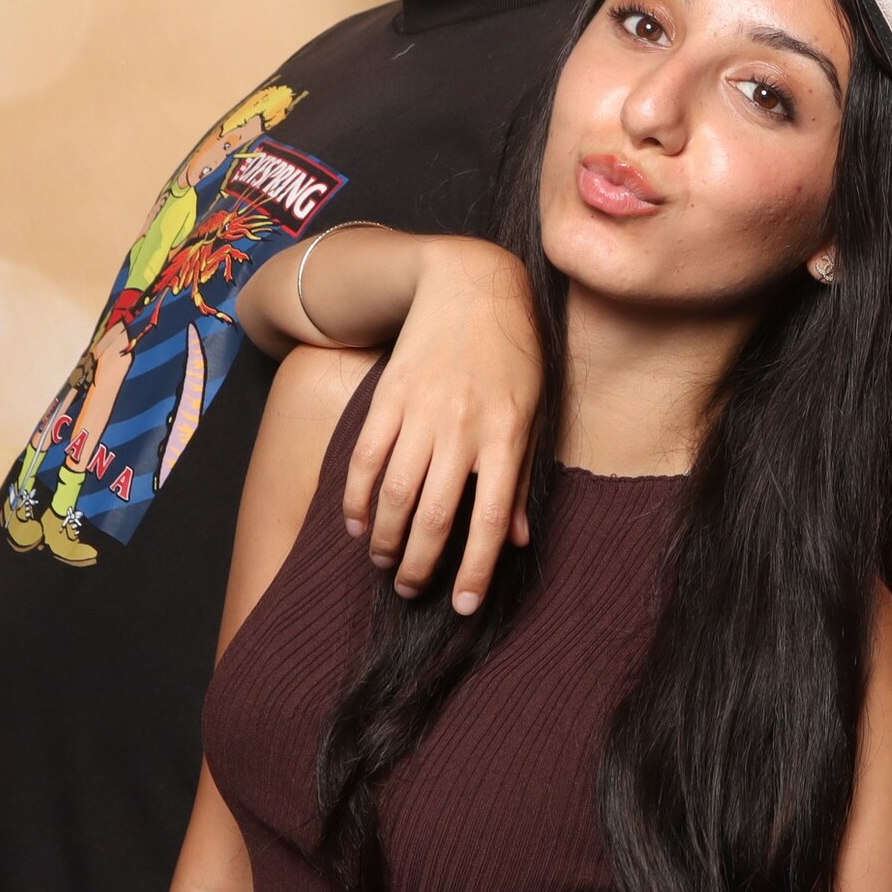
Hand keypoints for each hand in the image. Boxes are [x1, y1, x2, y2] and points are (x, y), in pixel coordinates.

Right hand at [339, 241, 541, 612]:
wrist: (470, 285)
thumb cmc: (513, 354)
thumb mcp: (534, 412)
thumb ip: (522, 478)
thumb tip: (517, 541)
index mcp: (507, 437)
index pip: (490, 520)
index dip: (476, 570)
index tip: (463, 606)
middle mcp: (463, 430)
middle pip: (434, 517)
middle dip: (420, 565)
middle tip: (412, 590)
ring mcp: (421, 413)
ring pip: (394, 495)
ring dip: (385, 540)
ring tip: (385, 564)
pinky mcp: (388, 398)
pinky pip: (365, 460)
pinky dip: (357, 499)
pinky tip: (358, 524)